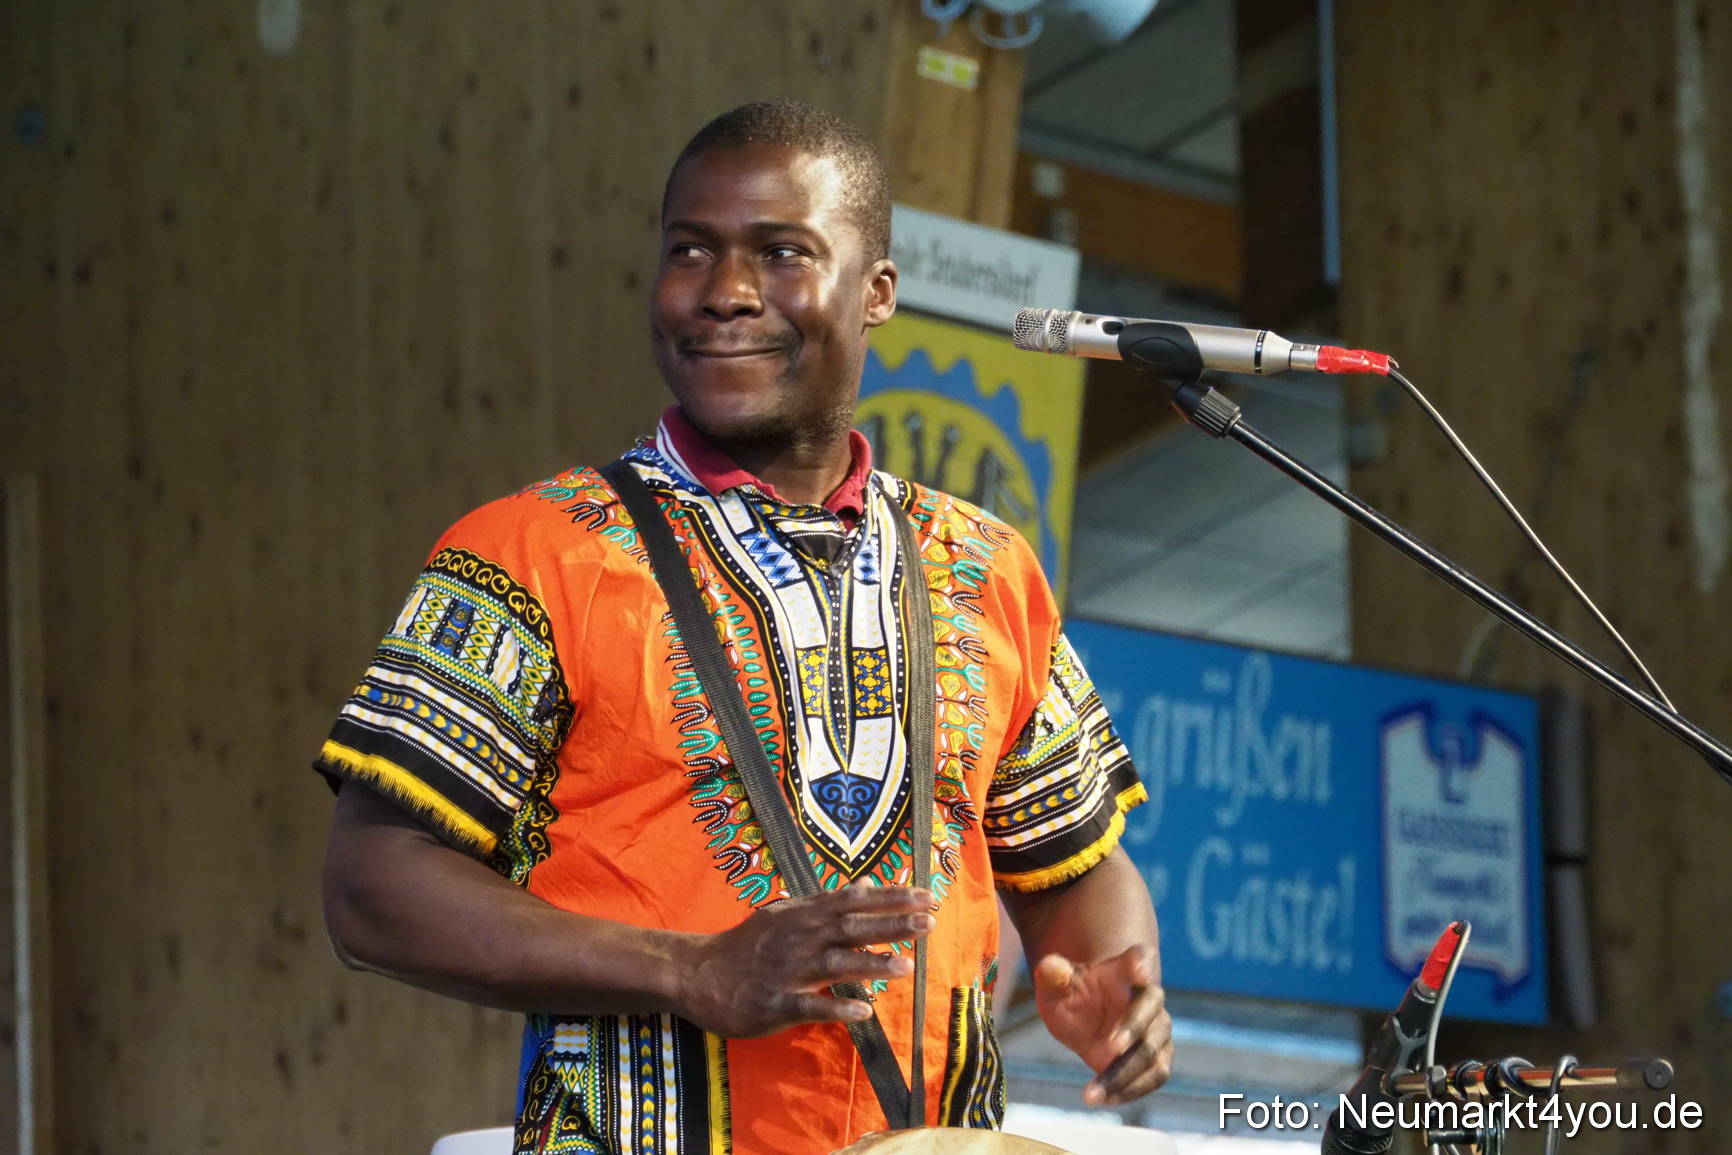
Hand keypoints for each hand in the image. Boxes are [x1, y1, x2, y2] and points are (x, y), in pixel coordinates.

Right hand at [676, 884, 934, 1037]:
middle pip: (851, 927)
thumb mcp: (785, 914)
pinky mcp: (775, 1003)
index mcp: (804, 915)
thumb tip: (865, 884)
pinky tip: (863, 1010)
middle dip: (891, 924)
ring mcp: (788, 971)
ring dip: (871, 963)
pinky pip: (810, 1005)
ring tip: (906, 965)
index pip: (854, 900)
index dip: (891, 897)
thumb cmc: (747, 945)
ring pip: (835, 963)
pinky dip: (836, 1005)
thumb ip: (825, 902)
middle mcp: (800, 938)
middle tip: (929, 922)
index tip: (928, 895)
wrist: (697, 974)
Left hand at [1033, 944, 1172, 1105]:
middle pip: (1151, 1006)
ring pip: (1153, 1050)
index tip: (1141, 970)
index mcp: (1123, 969)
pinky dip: (1130, 1090)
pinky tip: (1099, 1098)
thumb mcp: (1054, 986)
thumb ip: (1052, 976)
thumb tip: (1049, 967)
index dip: (1141, 963)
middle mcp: (1147, 997)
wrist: (1084, 1019)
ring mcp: (1156, 1028)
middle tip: (1108, 1047)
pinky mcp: (1157, 1057)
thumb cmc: (1071, 995)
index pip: (1139, 958)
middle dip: (1133, 1027)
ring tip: (1092, 1092)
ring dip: (1127, 1072)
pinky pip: (1154, 1076)